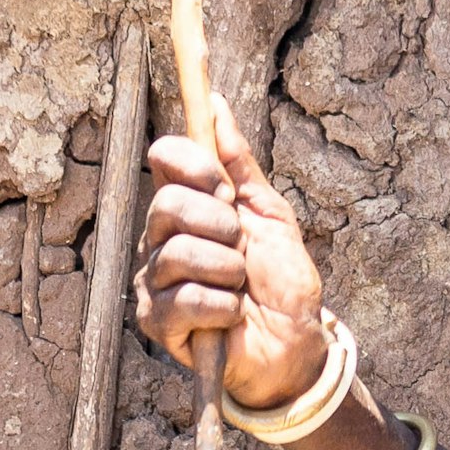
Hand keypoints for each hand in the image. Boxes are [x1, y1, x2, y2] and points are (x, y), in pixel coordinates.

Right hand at [135, 109, 325, 410]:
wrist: (295, 343)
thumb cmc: (280, 281)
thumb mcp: (269, 213)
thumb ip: (241, 163)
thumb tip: (216, 106)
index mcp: (187, 206)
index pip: (166, 159)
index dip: (196, 165)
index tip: (227, 188)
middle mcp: (161, 238)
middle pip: (167, 204)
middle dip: (221, 226)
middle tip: (241, 250)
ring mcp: (155, 281)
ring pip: (178, 254)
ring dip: (227, 272)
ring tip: (240, 288)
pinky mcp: (157, 322)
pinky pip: (183, 299)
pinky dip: (221, 307)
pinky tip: (231, 315)